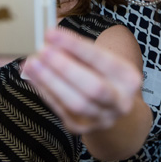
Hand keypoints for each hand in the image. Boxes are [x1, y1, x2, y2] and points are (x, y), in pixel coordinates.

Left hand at [22, 27, 142, 134]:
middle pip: (93, 87)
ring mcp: (101, 118)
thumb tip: (52, 38)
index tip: (52, 33)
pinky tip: (32, 76)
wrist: (112, 109)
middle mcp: (119, 102)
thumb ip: (80, 51)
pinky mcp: (82, 128)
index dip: (76, 46)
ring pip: (75, 103)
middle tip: (43, 50)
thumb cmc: (105, 77)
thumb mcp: (102, 61)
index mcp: (128, 79)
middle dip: (65, 67)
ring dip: (51, 81)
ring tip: (32, 63)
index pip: (103, 60)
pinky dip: (45, 91)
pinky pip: (60, 110)